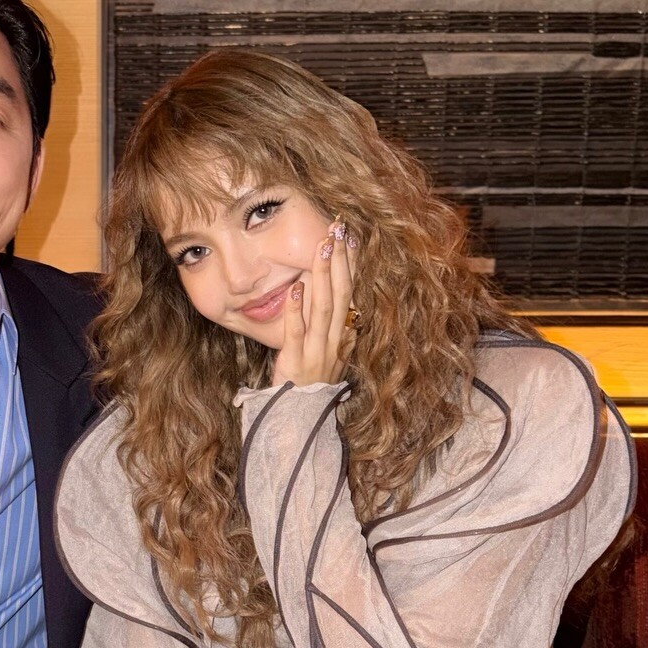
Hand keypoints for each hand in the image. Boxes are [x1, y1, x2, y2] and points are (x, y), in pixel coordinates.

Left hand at [272, 220, 356, 385]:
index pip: (349, 293)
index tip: (350, 237)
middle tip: (338, 228)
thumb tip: (352, 324)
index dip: (351, 265)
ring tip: (322, 247)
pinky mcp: (297, 360)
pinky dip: (296, 309)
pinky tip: (295, 287)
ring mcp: (317, 350)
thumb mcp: (332, 363)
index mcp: (341, 336)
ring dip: (323, 274)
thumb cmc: (312, 388)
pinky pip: (297, 331)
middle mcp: (334, 340)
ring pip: (323, 307)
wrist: (300, 418)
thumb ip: (341, 342)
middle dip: (340, 259)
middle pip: (341, 293)